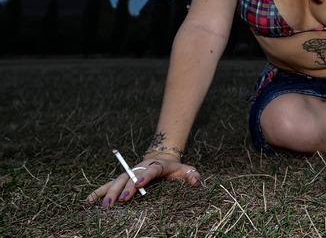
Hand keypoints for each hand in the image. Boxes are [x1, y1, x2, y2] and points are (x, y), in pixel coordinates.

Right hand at [86, 156, 201, 206]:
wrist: (162, 158)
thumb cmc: (175, 168)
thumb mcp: (186, 170)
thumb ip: (192, 175)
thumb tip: (197, 182)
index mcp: (157, 166)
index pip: (151, 170)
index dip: (144, 177)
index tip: (138, 185)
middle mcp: (140, 168)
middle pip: (130, 176)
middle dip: (124, 188)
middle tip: (119, 201)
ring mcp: (130, 173)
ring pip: (117, 180)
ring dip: (109, 192)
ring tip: (104, 206)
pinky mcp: (123, 178)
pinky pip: (109, 184)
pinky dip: (98, 192)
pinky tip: (89, 201)